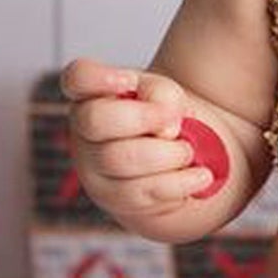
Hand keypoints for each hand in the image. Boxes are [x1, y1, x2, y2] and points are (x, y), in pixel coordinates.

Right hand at [60, 60, 228, 221]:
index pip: (77, 78)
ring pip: (120, 161)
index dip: (97, 77)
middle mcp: (83, 132)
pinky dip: (178, 184)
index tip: (130, 81)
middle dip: (145, 119)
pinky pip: (141, 195)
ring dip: (168, 155)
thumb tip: (164, 130)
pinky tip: (199, 177)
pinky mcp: (114, 200)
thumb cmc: (165, 117)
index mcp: (92, 95)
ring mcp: (93, 169)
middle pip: (96, 120)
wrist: (179, 156)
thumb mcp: (168, 93)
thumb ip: (162, 95)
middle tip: (175, 125)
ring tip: (189, 152)